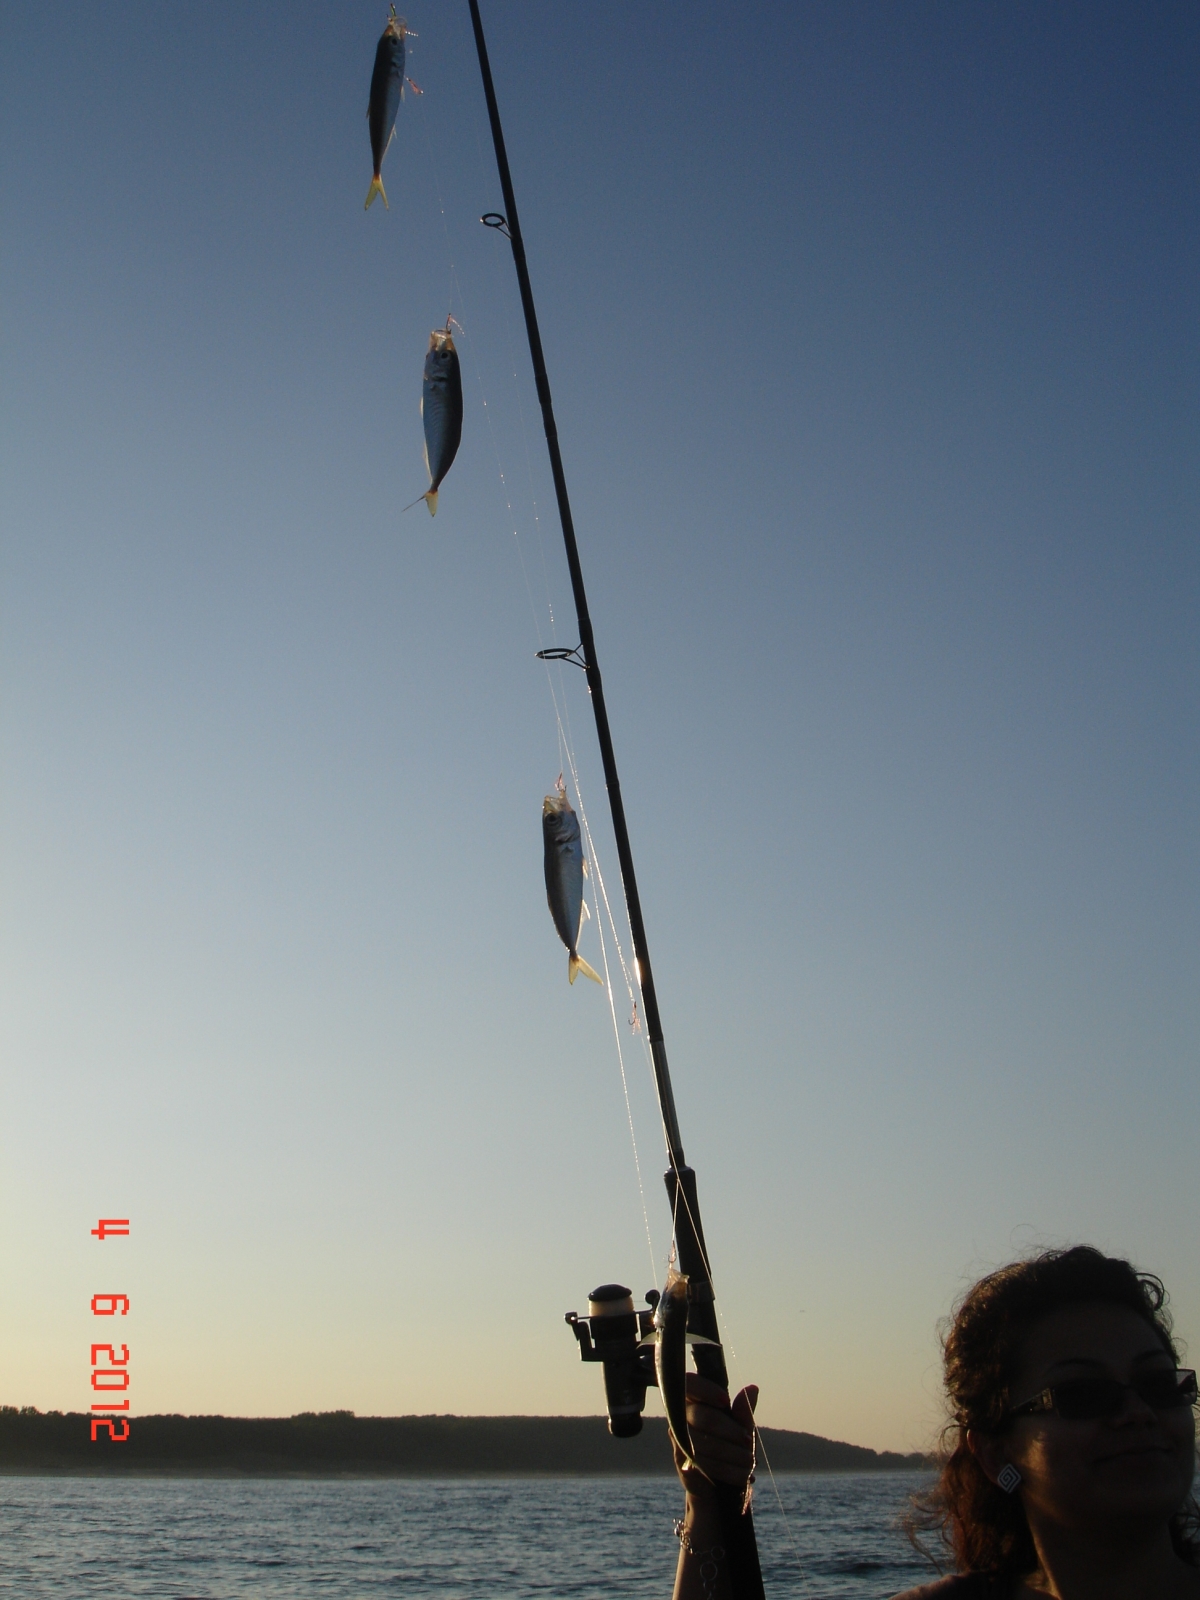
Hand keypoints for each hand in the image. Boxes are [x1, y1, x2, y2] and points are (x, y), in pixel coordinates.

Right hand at [672, 1373, 757, 1499]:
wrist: (718, 1485)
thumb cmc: (730, 1447)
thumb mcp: (741, 1429)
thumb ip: (743, 1412)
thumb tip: (752, 1388)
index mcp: (694, 1399)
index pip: (691, 1384)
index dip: (706, 1390)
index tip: (725, 1401)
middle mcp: (681, 1415)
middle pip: (704, 1417)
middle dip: (731, 1430)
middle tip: (748, 1441)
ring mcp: (679, 1439)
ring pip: (706, 1444)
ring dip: (733, 1454)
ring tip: (751, 1462)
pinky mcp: (682, 1462)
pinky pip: (706, 1465)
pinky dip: (729, 1471)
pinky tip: (744, 1475)